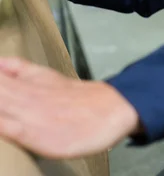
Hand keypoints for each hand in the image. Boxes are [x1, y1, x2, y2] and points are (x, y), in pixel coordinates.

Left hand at [0, 57, 139, 157]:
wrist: (109, 109)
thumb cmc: (76, 98)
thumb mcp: (47, 76)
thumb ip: (19, 70)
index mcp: (27, 82)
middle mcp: (26, 98)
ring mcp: (32, 118)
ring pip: (1, 107)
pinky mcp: (39, 138)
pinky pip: (10, 130)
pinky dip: (1, 123)